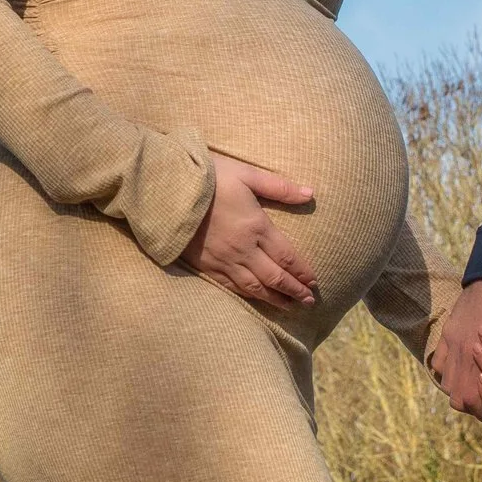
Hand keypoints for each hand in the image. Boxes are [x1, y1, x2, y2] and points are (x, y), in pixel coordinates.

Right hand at [179, 154, 319, 309]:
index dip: (302, 271)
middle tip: (309, 302)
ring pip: (254, 286)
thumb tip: (310, 194)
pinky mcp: (205, 266)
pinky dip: (248, 296)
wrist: (167, 191)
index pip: (286, 255)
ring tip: (289, 307)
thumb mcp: (246, 175)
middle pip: (274, 276)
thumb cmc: (209, 177)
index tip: (314, 282)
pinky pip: (231, 287)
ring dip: (274, 299)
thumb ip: (279, 187)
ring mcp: (223, 260)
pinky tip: (255, 299)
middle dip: (294, 290)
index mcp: (256, 226)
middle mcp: (243, 249)